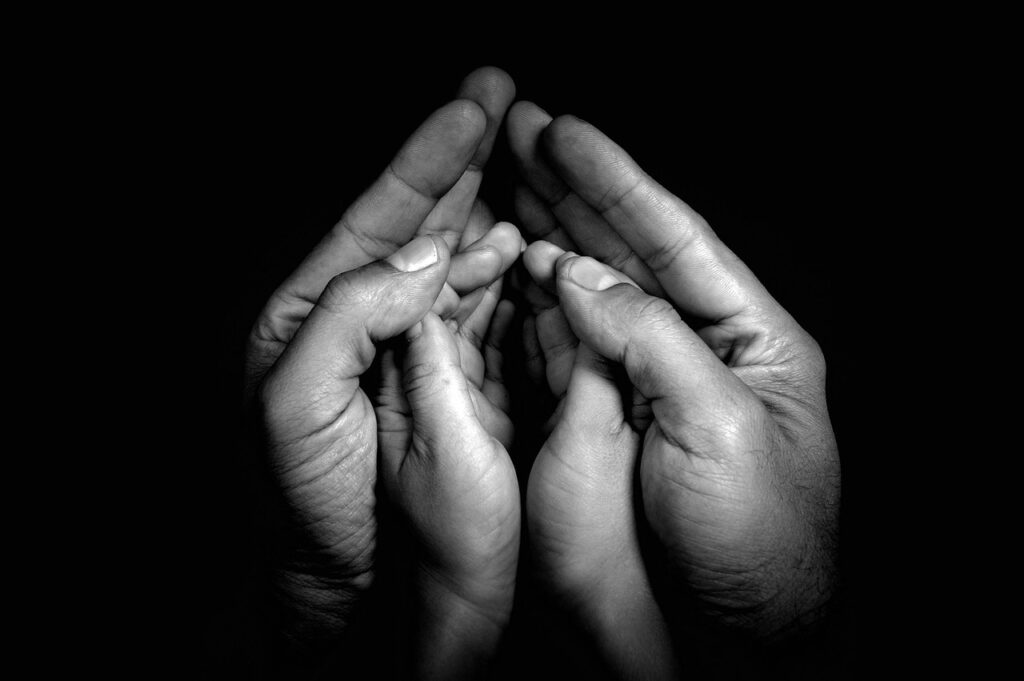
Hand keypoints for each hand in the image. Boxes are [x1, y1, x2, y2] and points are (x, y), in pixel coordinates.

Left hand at [245, 68, 515, 648]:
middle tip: (497, 97)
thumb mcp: (296, 401)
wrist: (336, 580)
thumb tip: (426, 254)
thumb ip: (352, 314)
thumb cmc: (303, 502)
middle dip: (457, 159)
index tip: (470, 107)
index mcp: (310, 313)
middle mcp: (356, 320)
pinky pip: (471, 311)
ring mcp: (400, 347)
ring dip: (483, 213)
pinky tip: (513, 249)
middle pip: (415, 221)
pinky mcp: (437, 380)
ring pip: (448, 260)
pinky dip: (495, 274)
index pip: (375, 216)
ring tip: (518, 176)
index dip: (425, 158)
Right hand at [510, 103, 839, 640]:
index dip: (618, 183)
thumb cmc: (759, 545)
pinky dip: (534, 304)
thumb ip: (652, 341)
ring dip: (547, 234)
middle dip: (574, 191)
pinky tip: (512, 265)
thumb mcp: (722, 430)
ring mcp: (647, 384)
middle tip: (521, 131)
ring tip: (507, 183)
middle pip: (629, 252)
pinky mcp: (608, 419)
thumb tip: (580, 275)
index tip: (565, 134)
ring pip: (591, 292)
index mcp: (751, 341)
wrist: (730, 638)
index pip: (678, 240)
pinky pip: (565, 346)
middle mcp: (697, 352)